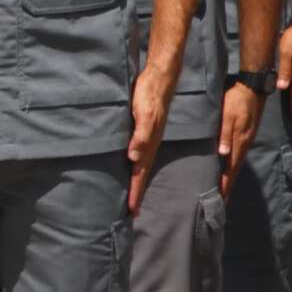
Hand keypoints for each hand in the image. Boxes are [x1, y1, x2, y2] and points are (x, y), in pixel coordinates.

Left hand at [127, 67, 176, 214]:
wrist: (159, 79)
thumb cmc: (149, 95)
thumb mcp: (143, 115)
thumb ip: (140, 135)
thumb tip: (133, 157)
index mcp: (148, 144)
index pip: (140, 173)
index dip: (136, 191)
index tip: (132, 210)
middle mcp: (148, 144)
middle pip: (141, 173)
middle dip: (137, 192)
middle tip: (132, 212)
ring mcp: (147, 138)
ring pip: (140, 165)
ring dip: (136, 181)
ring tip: (132, 195)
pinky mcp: (144, 131)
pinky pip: (139, 154)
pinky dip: (135, 165)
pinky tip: (133, 166)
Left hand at [216, 81, 264, 197]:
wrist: (253, 87)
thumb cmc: (236, 99)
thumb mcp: (228, 115)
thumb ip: (225, 134)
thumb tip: (223, 154)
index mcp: (239, 141)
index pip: (231, 168)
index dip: (225, 184)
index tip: (221, 198)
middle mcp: (245, 143)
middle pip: (235, 169)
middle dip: (228, 185)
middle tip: (221, 200)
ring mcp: (247, 139)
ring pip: (238, 162)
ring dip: (231, 176)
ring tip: (224, 187)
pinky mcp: (247, 134)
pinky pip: (240, 154)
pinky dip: (234, 165)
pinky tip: (229, 166)